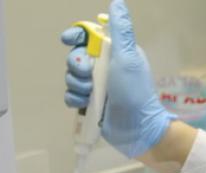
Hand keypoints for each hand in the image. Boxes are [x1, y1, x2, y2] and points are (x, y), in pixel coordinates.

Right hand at [62, 0, 175, 157]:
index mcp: (115, 53)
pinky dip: (75, 99)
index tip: (68, 40)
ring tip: (91, 93)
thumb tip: (117, 2)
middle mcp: (104, 67)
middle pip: (76, 56)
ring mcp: (97, 86)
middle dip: (77, 65)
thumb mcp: (128, 57)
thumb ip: (121, 31)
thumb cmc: (134, 90)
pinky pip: (70, 95)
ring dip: (77, 84)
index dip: (75, 36)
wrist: (136, 127)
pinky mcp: (90, 104)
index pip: (88, 36)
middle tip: (89, 74)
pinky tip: (85, 104)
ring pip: (71, 76)